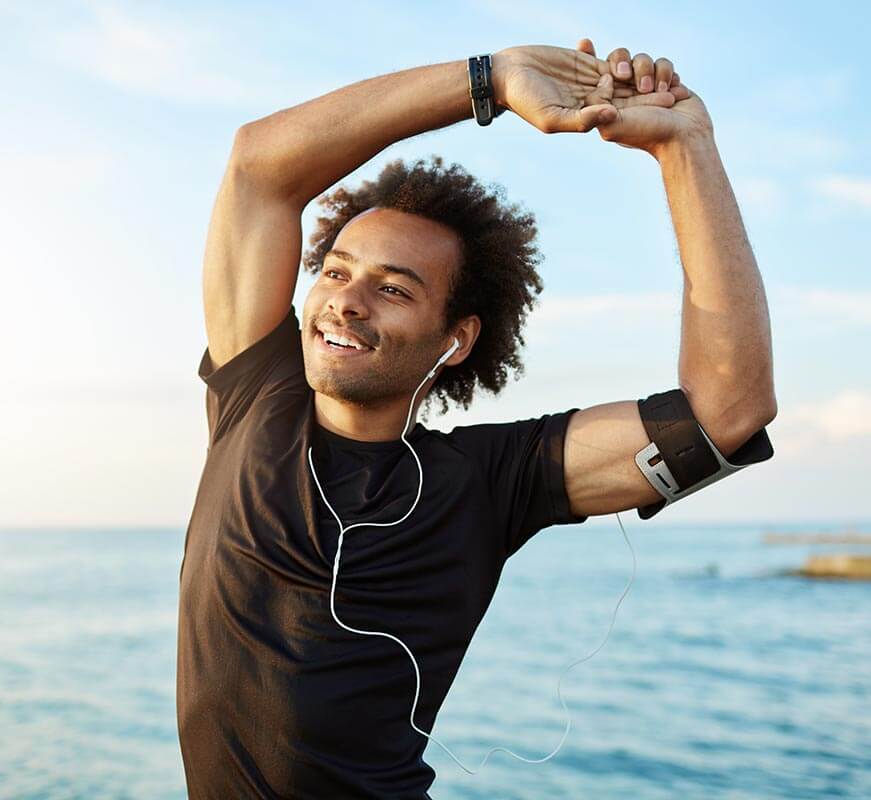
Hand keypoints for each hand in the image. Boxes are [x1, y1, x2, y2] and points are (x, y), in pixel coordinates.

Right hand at [491, 43, 685, 133]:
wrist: (509, 75)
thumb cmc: (526, 101)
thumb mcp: (553, 117)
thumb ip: (583, 120)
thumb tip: (614, 116)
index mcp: (588, 117)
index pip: (624, 113)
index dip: (647, 107)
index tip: (671, 101)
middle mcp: (592, 101)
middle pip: (629, 96)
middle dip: (652, 91)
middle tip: (680, 87)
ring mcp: (590, 80)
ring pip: (624, 77)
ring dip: (642, 72)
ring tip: (665, 69)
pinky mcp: (585, 62)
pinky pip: (610, 58)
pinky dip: (624, 57)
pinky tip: (646, 56)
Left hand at [576, 39, 714, 157]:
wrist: (683, 137)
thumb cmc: (648, 134)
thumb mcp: (612, 125)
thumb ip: (598, 104)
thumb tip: (604, 78)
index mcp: (608, 103)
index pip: (594, 75)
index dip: (588, 58)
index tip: (585, 45)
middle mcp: (625, 93)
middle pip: (618, 58)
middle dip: (624, 63)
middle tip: (626, 75)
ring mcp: (646, 86)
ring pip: (642, 59)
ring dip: (650, 73)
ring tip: (658, 93)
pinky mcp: (665, 81)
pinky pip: (663, 62)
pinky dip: (666, 75)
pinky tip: (672, 91)